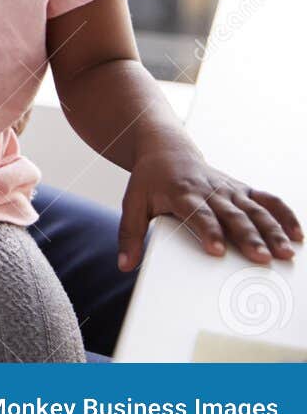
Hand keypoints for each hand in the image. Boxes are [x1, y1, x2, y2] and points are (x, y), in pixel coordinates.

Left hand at [118, 141, 301, 269]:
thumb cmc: (150, 180)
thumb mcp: (132, 202)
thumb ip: (130, 234)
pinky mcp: (242, 189)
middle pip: (232, 215)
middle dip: (248, 237)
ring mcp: (229, 189)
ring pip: (255, 209)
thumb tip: (124, 264)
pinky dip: (284, 214)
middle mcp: (209, 190)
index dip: (208, 231)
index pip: (198, 214)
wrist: (165, 149)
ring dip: (272, 230)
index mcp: (182, 193)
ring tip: (285, 253)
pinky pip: (267, 199)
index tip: (217, 251)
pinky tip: (298, 234)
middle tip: (262, 258)